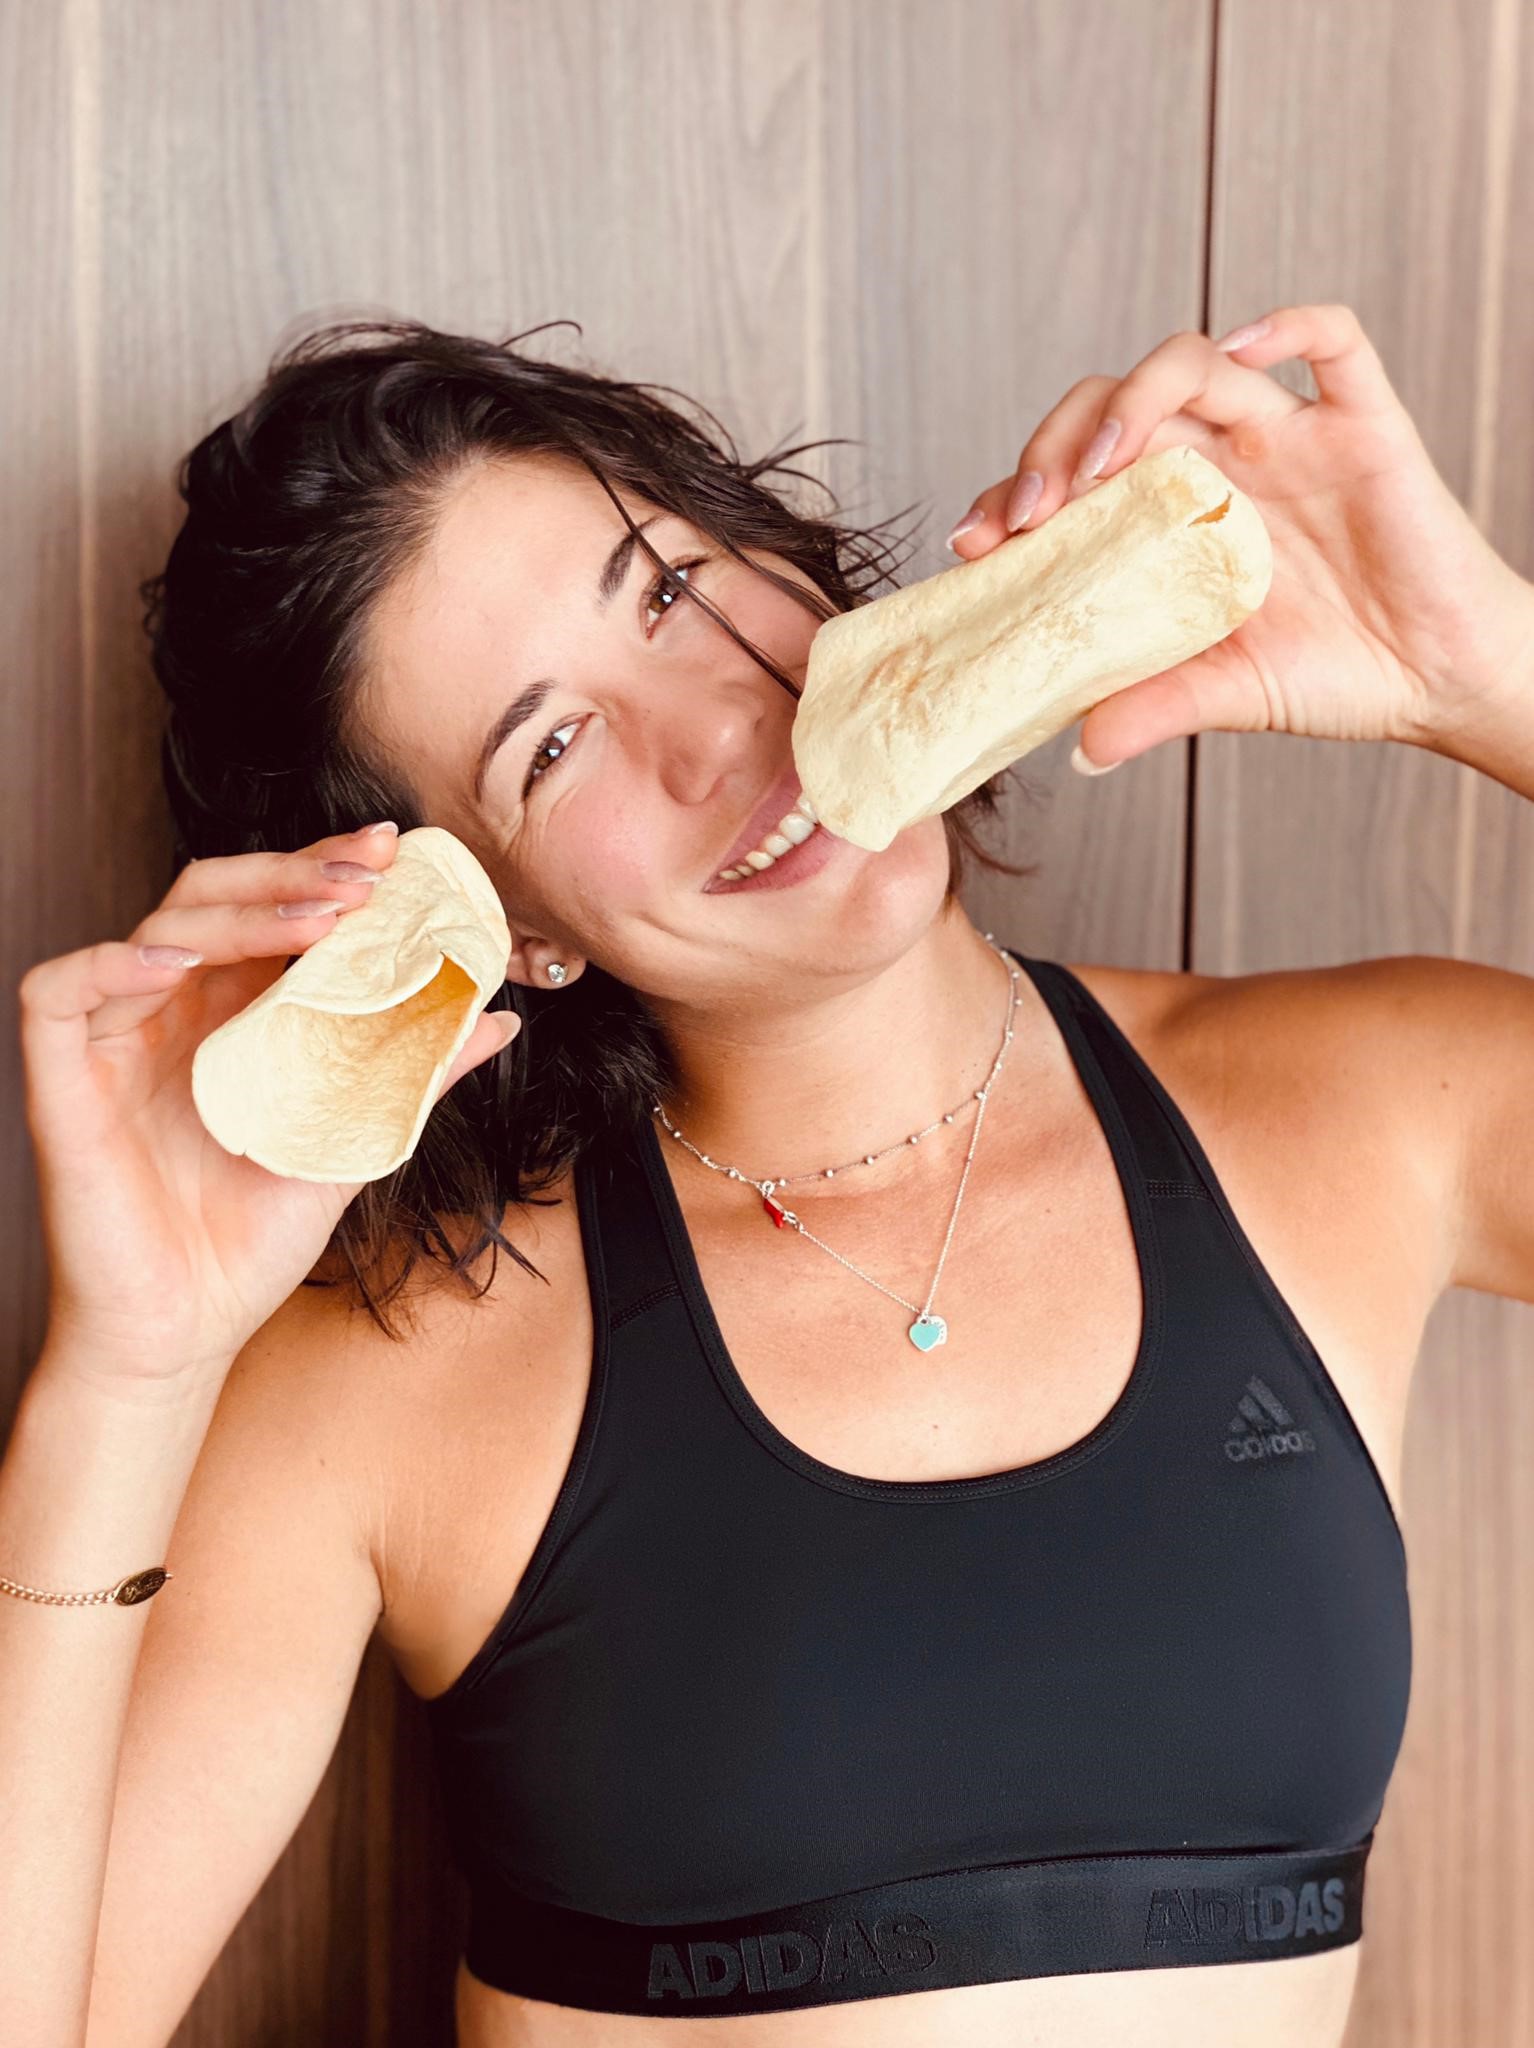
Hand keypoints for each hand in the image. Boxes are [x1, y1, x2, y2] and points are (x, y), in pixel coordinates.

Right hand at [18, 824, 519, 1390]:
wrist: (187, 1332)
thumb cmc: (253, 1241)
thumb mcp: (355, 1142)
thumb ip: (416, 1073)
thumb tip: (500, 1017)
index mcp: (232, 1014)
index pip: (271, 910)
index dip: (323, 869)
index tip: (395, 853)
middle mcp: (172, 1010)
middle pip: (214, 896)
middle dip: (294, 872)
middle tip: (369, 872)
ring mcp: (114, 1040)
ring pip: (157, 928)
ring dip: (241, 911)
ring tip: (320, 918)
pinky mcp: (60, 1081)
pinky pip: (57, 990)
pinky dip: (110, 961)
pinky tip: (177, 961)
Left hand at [946, 303, 1533, 769]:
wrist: (1440, 683)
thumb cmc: (1335, 678)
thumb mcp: (1225, 695)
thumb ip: (1151, 708)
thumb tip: (1078, 753)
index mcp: (1173, 516)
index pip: (1076, 473)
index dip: (1016, 492)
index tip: (975, 542)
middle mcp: (1222, 462)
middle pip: (1118, 403)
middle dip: (1057, 443)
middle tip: (1026, 510)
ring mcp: (1289, 437)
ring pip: (1198, 363)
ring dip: (1135, 398)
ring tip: (1100, 462)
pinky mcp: (1365, 427)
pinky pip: (1334, 340)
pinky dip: (1287, 326)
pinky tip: (1243, 351)